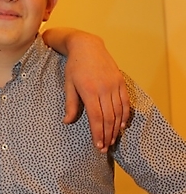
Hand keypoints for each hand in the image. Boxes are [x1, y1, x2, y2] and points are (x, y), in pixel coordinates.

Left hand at [63, 33, 129, 151]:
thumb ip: (70, 104)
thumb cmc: (75, 66)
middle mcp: (104, 89)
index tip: (97, 145)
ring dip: (116, 128)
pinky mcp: (120, 81)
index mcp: (89, 91)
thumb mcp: (68, 85)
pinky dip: (125, 115)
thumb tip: (67, 121)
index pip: (96, 117)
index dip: (98, 133)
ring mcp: (114, 85)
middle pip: (109, 117)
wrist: (87, 46)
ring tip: (112, 140)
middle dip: (107, 135)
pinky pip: (125, 102)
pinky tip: (121, 126)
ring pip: (118, 112)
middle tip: (104, 147)